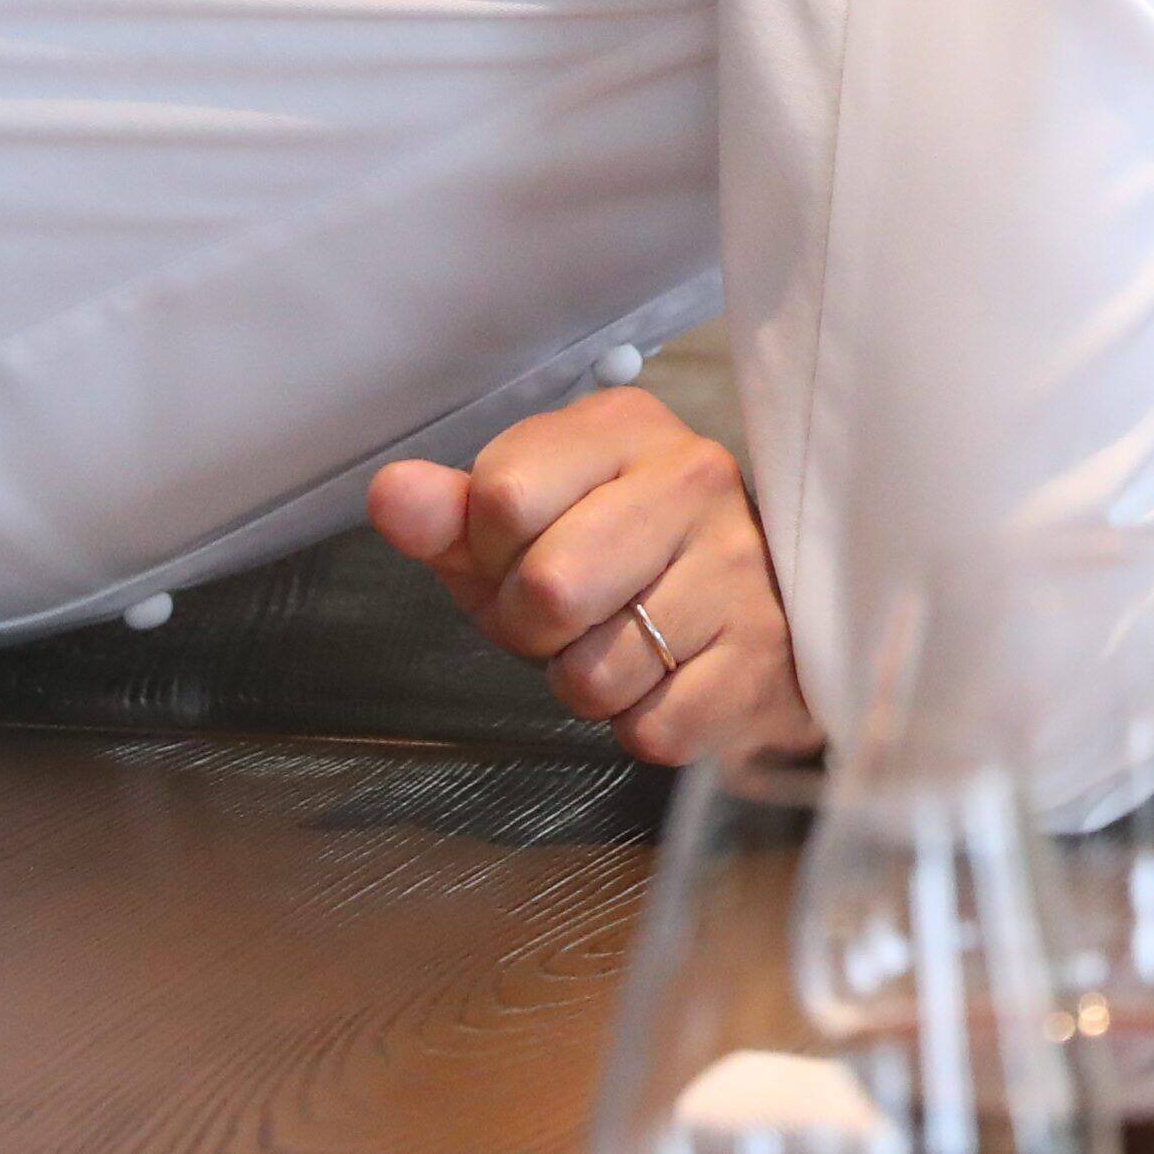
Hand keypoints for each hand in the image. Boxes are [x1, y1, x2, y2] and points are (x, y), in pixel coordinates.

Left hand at [369, 386, 817, 766]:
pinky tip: (669, 679)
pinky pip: (652, 728)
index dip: (491, 551)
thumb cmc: (616, 561)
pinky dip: (642, 724)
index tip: (528, 553)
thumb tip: (390, 493)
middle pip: (550, 587)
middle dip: (535, 629)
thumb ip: (451, 514)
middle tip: (572, 616)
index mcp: (623, 426)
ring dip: (588, 683)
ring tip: (623, 644)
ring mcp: (740, 565)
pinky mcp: (762, 653)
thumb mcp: (521, 528)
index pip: (503, 496)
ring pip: (597, 673)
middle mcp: (695, 477)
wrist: (753, 613)